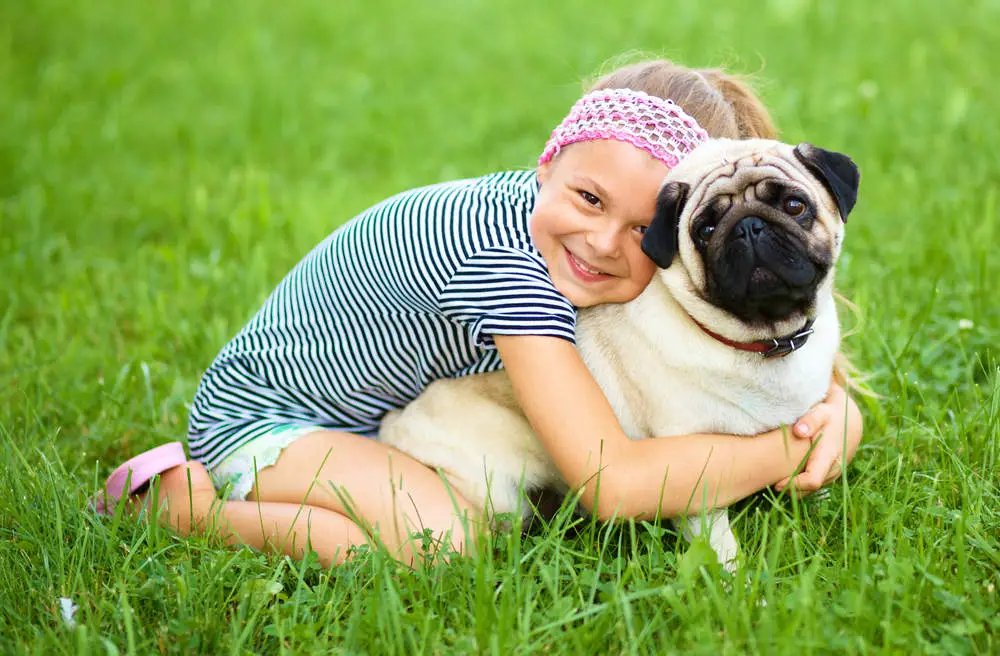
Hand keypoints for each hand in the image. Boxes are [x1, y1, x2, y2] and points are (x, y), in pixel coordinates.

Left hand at [774, 382, 861, 496]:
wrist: (849, 421)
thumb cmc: (830, 416)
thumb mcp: (821, 412)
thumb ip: (811, 420)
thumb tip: (799, 431)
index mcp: (830, 457)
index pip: (813, 480)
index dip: (795, 485)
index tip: (777, 483)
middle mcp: (833, 470)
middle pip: (809, 490)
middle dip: (790, 490)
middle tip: (768, 482)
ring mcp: (832, 474)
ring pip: (811, 490)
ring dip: (793, 489)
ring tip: (772, 481)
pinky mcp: (828, 474)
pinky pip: (812, 485)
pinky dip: (798, 485)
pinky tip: (783, 477)